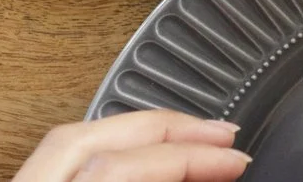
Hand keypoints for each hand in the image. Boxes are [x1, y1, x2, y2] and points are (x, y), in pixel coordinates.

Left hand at [10, 112, 247, 181]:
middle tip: (223, 134)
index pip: (124, 169)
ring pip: (73, 136)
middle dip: (169, 126)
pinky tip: (144, 152)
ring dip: (140, 128)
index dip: (191, 157)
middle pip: (94, 134)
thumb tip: (210, 177)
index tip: (236, 160)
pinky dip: (111, 145)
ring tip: (191, 136)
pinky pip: (65, 156)